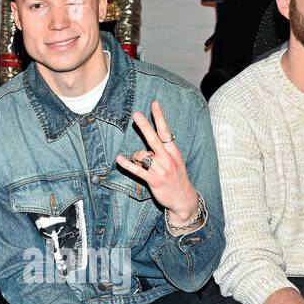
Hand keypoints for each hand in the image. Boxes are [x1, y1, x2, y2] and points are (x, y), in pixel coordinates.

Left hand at [114, 100, 197, 222]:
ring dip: (137, 158)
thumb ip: (162, 151)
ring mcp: (161, 169)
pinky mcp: (153, 180)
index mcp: (173, 151)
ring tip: (141, 164)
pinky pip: (137, 170)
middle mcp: (167, 158)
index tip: (154, 103)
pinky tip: (119, 159)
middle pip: (153, 138)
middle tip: (135, 114)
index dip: (159, 117)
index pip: (165, 131)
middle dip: (144, 126)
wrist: (184, 199)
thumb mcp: (175, 161)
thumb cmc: (177, 178)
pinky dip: (127, 164)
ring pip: (142, 155)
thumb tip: (145, 146)